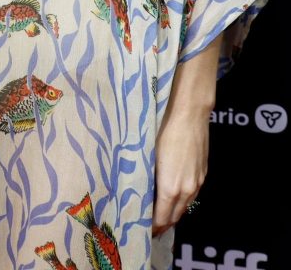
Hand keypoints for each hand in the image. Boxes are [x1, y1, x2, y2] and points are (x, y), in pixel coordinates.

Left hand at [152, 104, 207, 234]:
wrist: (190, 116)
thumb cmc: (164, 132)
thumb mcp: (150, 156)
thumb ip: (150, 178)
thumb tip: (144, 190)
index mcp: (170, 188)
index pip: (162, 218)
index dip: (153, 226)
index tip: (143, 229)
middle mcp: (186, 190)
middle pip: (175, 216)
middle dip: (164, 224)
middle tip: (152, 226)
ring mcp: (197, 182)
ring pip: (185, 206)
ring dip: (174, 213)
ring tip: (163, 215)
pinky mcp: (203, 173)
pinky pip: (192, 195)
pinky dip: (183, 201)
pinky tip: (176, 197)